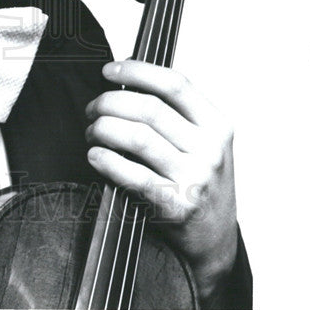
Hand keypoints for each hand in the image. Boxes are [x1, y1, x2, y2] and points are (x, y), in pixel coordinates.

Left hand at [84, 58, 237, 304]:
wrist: (215, 238)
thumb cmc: (201, 181)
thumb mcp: (205, 141)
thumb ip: (176, 112)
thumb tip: (125, 78)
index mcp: (217, 125)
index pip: (175, 84)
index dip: (137, 71)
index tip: (110, 71)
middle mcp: (210, 149)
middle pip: (149, 109)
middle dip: (110, 103)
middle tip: (92, 108)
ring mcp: (195, 178)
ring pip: (137, 137)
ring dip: (104, 129)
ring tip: (92, 131)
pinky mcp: (175, 206)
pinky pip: (133, 175)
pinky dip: (106, 160)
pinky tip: (94, 155)